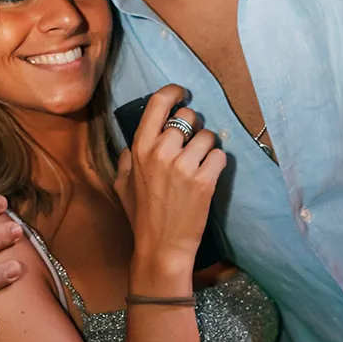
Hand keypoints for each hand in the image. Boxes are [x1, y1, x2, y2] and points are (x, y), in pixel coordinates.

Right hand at [114, 85, 226, 273]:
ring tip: (200, 164)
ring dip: (207, 148)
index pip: (159, 103)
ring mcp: (183, 166)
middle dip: (194, 127)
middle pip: (189, 116)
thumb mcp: (122, 184)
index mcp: (139, 148)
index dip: (174, 92)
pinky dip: (218, 164)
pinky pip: (220, 156)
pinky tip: (209, 176)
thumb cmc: (141, 217)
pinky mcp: (204, 180)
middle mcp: (161, 151)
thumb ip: (126, 159)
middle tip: (192, 144)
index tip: (182, 93)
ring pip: (208, 136)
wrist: (160, 249)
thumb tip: (132, 144)